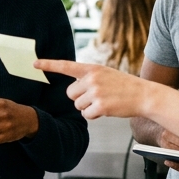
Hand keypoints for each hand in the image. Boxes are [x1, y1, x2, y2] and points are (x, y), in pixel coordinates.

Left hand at [36, 59, 155, 118]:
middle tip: (96, 96)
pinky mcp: (100, 106)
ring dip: (88, 107)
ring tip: (105, 101)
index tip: (34, 64)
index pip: (66, 66)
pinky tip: (107, 109)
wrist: (144, 95)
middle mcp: (92, 78)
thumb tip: (73, 91)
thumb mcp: (106, 74)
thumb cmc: (125, 86)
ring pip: (77, 105)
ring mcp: (96, 92)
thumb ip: (89, 78)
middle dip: (79, 98)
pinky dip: (94, 115)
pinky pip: (86, 114)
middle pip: (70, 93)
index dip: (49, 65)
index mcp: (92, 68)